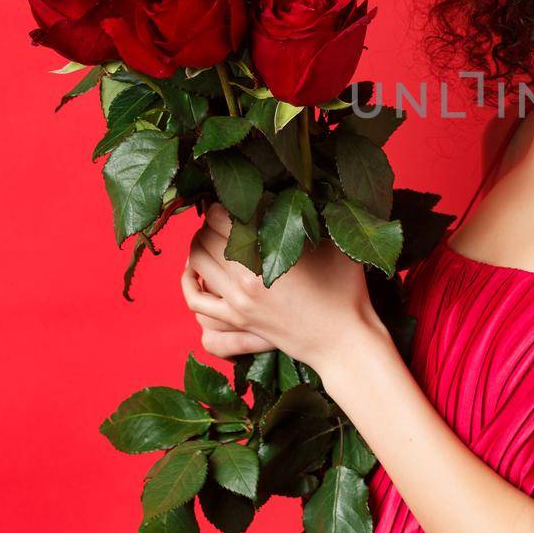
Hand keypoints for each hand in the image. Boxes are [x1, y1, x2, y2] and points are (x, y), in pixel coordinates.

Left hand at [180, 201, 376, 371]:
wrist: (344, 341)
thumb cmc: (345, 290)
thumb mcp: (333, 244)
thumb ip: (311, 217)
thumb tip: (297, 191)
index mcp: (266, 253)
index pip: (225, 217)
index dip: (224, 203)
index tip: (233, 199)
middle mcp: (244, 276)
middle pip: (207, 236)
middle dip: (210, 221)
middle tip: (222, 214)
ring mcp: (237, 301)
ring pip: (197, 262)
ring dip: (197, 244)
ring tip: (208, 235)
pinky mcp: (237, 320)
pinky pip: (196, 300)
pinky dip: (188, 281)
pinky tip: (193, 269)